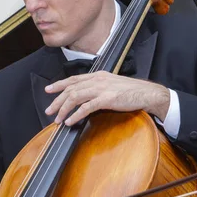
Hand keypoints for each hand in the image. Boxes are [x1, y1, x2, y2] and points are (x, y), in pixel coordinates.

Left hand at [44, 71, 169, 124]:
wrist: (147, 93)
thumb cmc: (131, 91)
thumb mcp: (112, 84)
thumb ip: (98, 87)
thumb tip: (86, 96)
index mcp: (98, 75)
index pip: (73, 79)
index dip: (59, 84)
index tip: (48, 90)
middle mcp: (97, 80)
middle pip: (71, 89)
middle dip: (57, 101)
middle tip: (49, 111)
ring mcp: (102, 89)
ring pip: (75, 97)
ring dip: (64, 109)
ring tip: (58, 119)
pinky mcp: (107, 99)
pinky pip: (86, 107)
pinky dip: (76, 115)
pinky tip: (70, 121)